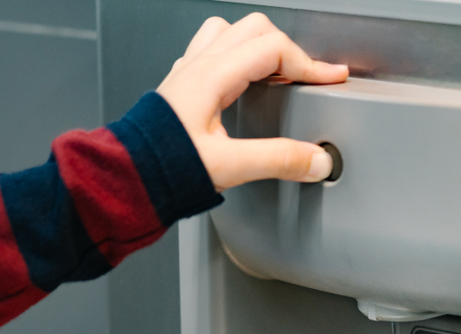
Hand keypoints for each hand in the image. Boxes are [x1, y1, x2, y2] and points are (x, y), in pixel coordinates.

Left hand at [157, 13, 348, 190]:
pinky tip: (243, 81)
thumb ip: (278, 160)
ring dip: (259, 46)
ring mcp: (187, 72)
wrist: (128, 176)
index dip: (311, 64)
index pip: (274, 49)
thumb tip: (316, 160)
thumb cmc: (164, 167)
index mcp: (211, 76)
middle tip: (310, 76)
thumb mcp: (229, 167)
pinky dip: (237, 58)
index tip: (332, 78)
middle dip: (290, 50)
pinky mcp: (181, 87)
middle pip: (255, 29)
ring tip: (279, 72)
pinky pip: (211, 51)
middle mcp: (198, 66)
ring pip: (230, 32)